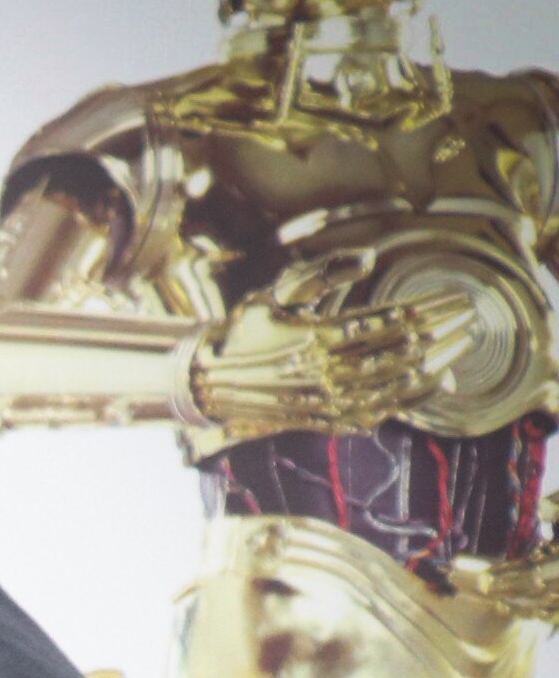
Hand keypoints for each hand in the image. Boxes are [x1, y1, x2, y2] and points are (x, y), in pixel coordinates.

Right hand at [182, 285, 474, 435]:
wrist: (207, 382)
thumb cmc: (243, 331)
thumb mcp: (274, 293)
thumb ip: (322, 273)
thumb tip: (369, 257)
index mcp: (316, 337)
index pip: (389, 322)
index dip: (429, 309)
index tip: (457, 297)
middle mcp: (324, 373)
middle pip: (401, 352)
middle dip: (442, 333)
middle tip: (470, 317)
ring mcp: (325, 401)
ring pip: (396, 385)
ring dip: (434, 366)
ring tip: (459, 348)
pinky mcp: (323, 420)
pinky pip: (377, 412)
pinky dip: (409, 399)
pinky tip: (431, 384)